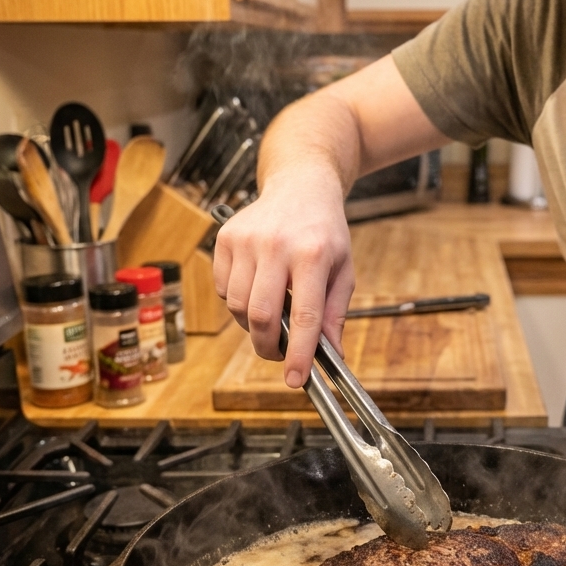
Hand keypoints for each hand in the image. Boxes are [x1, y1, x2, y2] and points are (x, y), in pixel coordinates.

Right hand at [213, 165, 354, 387]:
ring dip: (252, 324)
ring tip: (272, 314)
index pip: (305, 316)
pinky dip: (237, 300)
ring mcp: (245, 240)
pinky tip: (257, 287)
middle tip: (279, 355)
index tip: (295, 379)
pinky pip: (223, 289)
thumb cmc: (324, 231)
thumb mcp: (343, 269)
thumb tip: (332, 354)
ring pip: (237, 307)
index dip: (299, 353)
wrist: (300, 186)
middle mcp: (275, 245)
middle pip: (261, 316)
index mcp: (312, 254)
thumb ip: (335, 313)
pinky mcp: (224, 238)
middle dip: (268, 346)